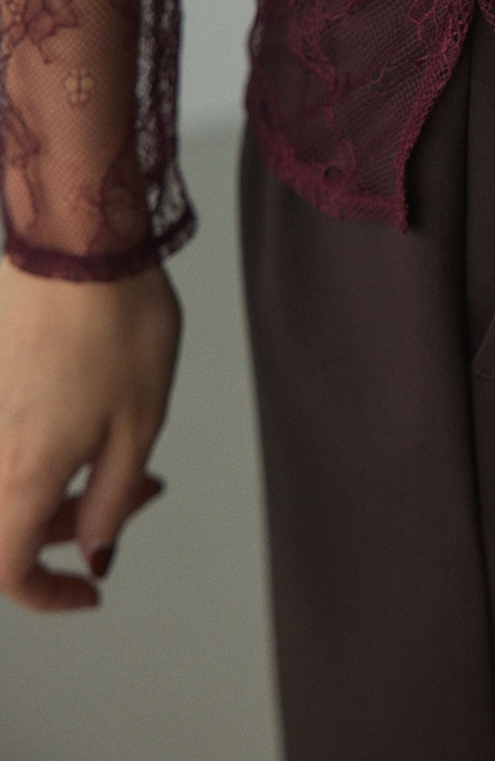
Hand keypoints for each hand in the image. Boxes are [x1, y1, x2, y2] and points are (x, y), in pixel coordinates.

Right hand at [0, 253, 181, 611]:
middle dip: (74, 526)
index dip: (47, 594)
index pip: (6, 569)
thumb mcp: (139, 423)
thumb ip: (111, 498)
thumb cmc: (119, 325)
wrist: (80, 239)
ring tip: (128, 449)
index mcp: (21, 470)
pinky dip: (46, 445)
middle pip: (8, 523)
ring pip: (9, 479)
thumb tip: (94, 553)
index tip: (90, 590)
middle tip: (142, 493)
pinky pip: (8, 437)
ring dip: (63, 484)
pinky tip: (95, 414)